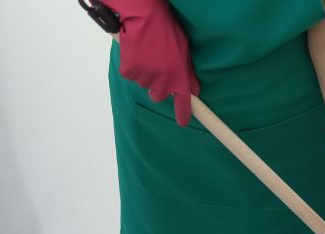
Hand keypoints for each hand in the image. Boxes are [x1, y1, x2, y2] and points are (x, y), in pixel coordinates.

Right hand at [104, 0, 199, 125]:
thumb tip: (194, 91)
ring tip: (147, 53)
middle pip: (158, 96)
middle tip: (156, 69)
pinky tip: (135, 52)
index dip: (183, 115)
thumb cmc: (167, 31)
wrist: (145, 18)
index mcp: (179, 77)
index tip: (183, 123)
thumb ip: (188, 73)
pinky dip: (131, 66)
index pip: (183, 103)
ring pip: (143, 83)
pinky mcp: (129, 72)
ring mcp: (146, 78)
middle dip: (157, 87)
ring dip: (144, 72)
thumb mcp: (184, 52)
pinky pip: (130, 74)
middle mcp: (163, 82)